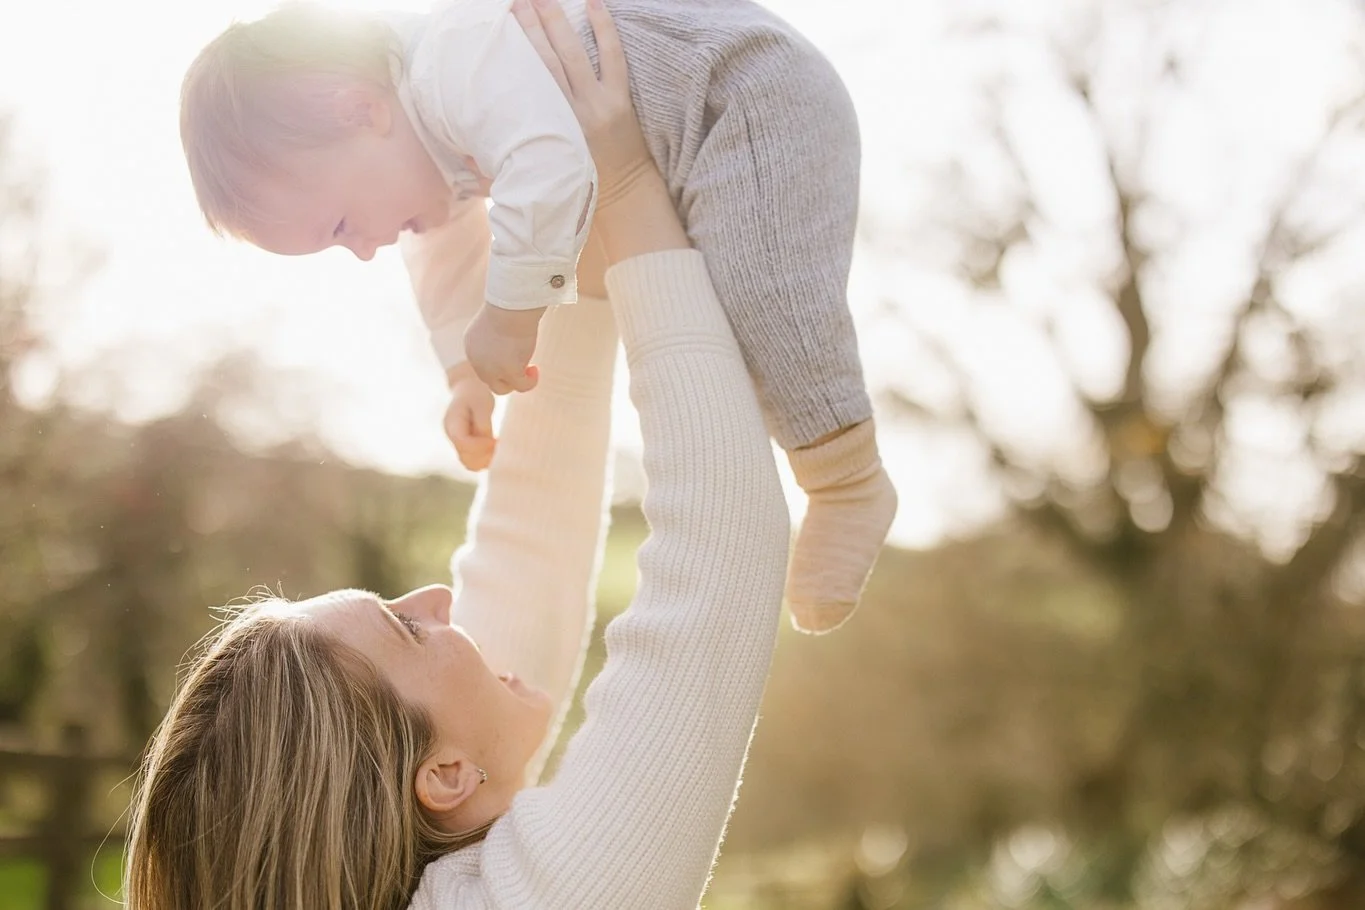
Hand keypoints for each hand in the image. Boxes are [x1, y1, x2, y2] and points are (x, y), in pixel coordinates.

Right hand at [443, 369, 497, 470]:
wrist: (467, 390)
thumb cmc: (475, 394)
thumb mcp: (482, 403)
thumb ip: (483, 422)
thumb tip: (486, 440)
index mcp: (452, 423)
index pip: (463, 443)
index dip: (480, 446)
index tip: (495, 440)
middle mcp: (451, 436)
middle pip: (465, 457)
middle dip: (484, 455)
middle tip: (499, 444)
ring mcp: (456, 443)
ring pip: (469, 463)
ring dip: (486, 460)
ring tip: (498, 446)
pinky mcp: (464, 447)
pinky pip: (473, 461)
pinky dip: (485, 459)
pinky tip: (495, 447)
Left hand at [464, 303, 543, 394]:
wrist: (511, 305)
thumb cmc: (508, 305)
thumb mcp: (497, 320)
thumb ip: (499, 334)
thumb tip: (511, 343)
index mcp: (471, 345)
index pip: (482, 364)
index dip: (498, 364)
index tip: (513, 354)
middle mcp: (476, 360)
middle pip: (489, 378)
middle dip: (506, 374)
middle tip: (524, 365)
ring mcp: (491, 369)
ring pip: (501, 388)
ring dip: (516, 381)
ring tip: (531, 370)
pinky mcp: (509, 372)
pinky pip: (521, 386)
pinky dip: (530, 381)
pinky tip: (535, 370)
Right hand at [513, 0, 652, 205]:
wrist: (625, 193)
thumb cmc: (572, 182)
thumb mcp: (534, 176)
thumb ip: (497, 169)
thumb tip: (462, 157)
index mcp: (548, 130)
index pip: (526, 84)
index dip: (512, 54)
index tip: (497, 31)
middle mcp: (572, 113)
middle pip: (546, 60)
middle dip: (529, 28)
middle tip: (515, 3)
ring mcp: (599, 104)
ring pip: (574, 54)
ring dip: (557, 21)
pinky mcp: (620, 99)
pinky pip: (613, 57)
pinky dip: (604, 28)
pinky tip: (592, 2)